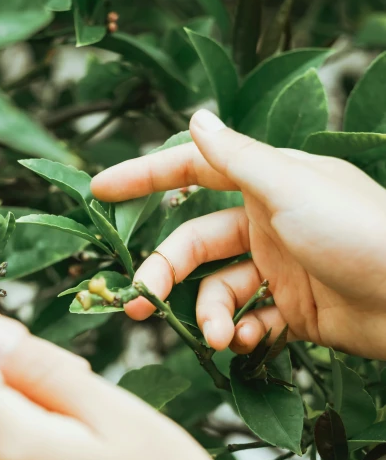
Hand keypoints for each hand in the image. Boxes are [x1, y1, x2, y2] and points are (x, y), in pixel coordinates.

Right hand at [92, 109, 385, 360]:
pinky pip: (251, 321)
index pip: (193, 171)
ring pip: (220, 290)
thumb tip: (195, 118)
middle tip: (140, 302)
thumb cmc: (358, 231)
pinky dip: (243, 333)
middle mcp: (268, 223)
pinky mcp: (295, 312)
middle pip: (195, 245)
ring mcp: (281, 270)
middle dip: (165, 273)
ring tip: (217, 337)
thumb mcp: (290, 188)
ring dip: (210, 315)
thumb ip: (237, 159)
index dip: (145, 177)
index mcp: (266, 183)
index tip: (101, 190)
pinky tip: (249, 341)